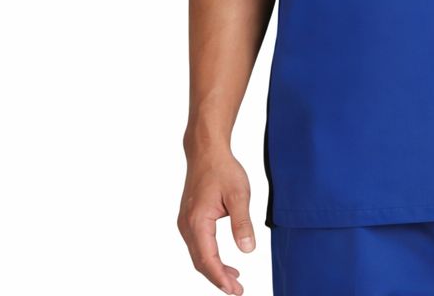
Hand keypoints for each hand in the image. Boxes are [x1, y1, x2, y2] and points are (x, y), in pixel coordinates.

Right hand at [177, 148, 255, 294]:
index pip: (207, 259)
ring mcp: (186, 223)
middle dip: (218, 278)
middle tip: (237, 290)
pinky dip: (210, 257)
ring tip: (234, 279)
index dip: (220, 277)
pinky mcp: (190, 219)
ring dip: (214, 269)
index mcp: (197, 222)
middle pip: (200, 262)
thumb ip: (242, 223)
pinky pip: (198, 245)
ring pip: (198, 255)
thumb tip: (248, 250)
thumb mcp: (239, 194)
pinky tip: (224, 262)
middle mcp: (187, 225)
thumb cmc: (223, 169)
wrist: (206, 151)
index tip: (233, 290)